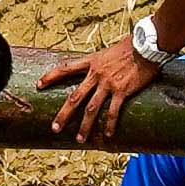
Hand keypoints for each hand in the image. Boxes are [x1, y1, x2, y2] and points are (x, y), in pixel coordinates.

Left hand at [40, 36, 161, 142]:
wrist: (146, 46)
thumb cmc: (130, 47)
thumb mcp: (108, 52)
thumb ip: (101, 62)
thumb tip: (98, 68)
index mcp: (92, 62)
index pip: (65, 68)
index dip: (50, 76)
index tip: (39, 85)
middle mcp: (96, 74)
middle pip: (75, 96)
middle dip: (64, 114)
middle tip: (54, 128)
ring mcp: (108, 83)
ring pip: (91, 108)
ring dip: (85, 126)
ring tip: (79, 139)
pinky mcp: (122, 91)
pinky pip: (113, 111)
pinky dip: (109, 124)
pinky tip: (107, 134)